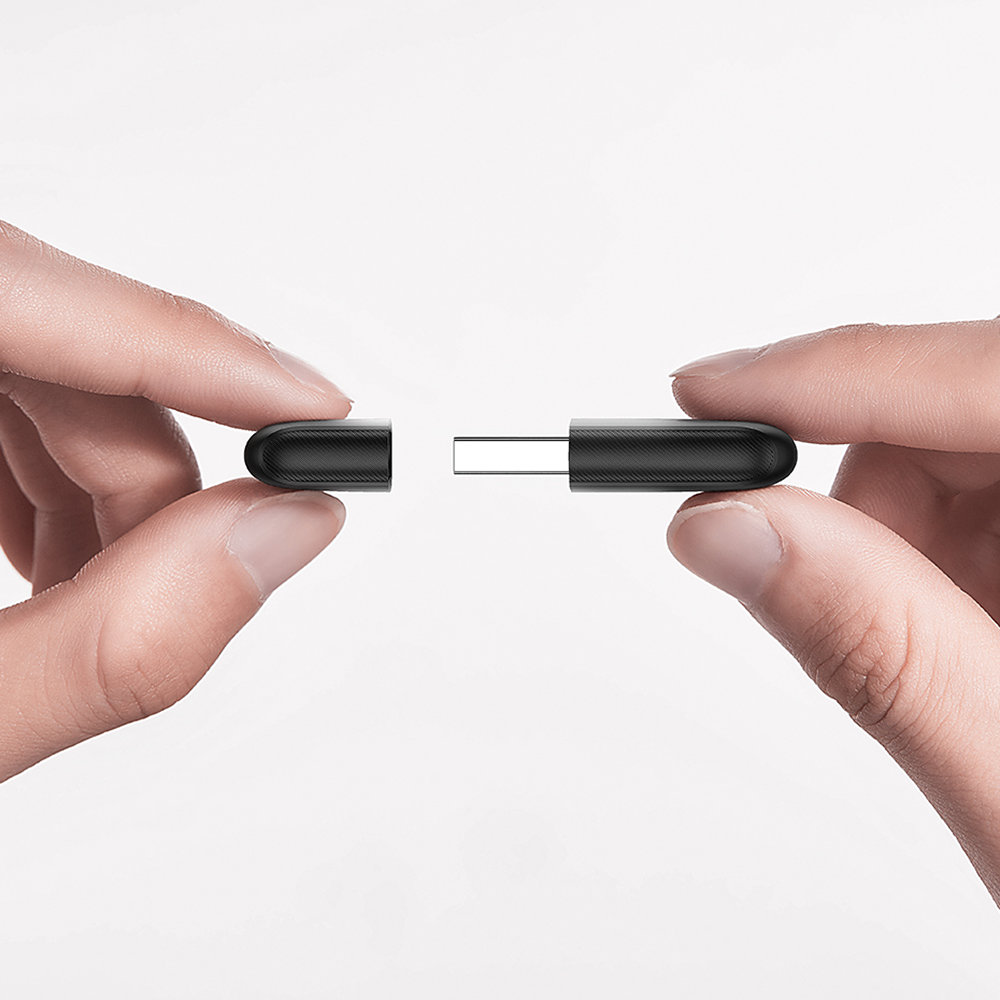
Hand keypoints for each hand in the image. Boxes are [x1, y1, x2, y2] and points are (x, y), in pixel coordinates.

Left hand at [0, 221, 350, 780]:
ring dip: (101, 483)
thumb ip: (110, 645)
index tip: (314, 411)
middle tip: (193, 575)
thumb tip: (281, 543)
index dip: (195, 352)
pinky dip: (49, 477)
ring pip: (37, 368)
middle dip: (149, 469)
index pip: (22, 290)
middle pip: (56, 345)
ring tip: (94, 591)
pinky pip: (5, 392)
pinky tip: (44, 559)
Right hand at [667, 320, 999, 903]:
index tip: (709, 393)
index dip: (839, 373)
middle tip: (813, 583)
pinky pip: (977, 499)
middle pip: (971, 406)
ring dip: (899, 541)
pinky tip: (962, 641)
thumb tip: (730, 531)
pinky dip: (931, 562)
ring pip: (961, 453)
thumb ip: (879, 645)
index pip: (999, 382)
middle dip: (870, 496)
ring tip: (934, 659)